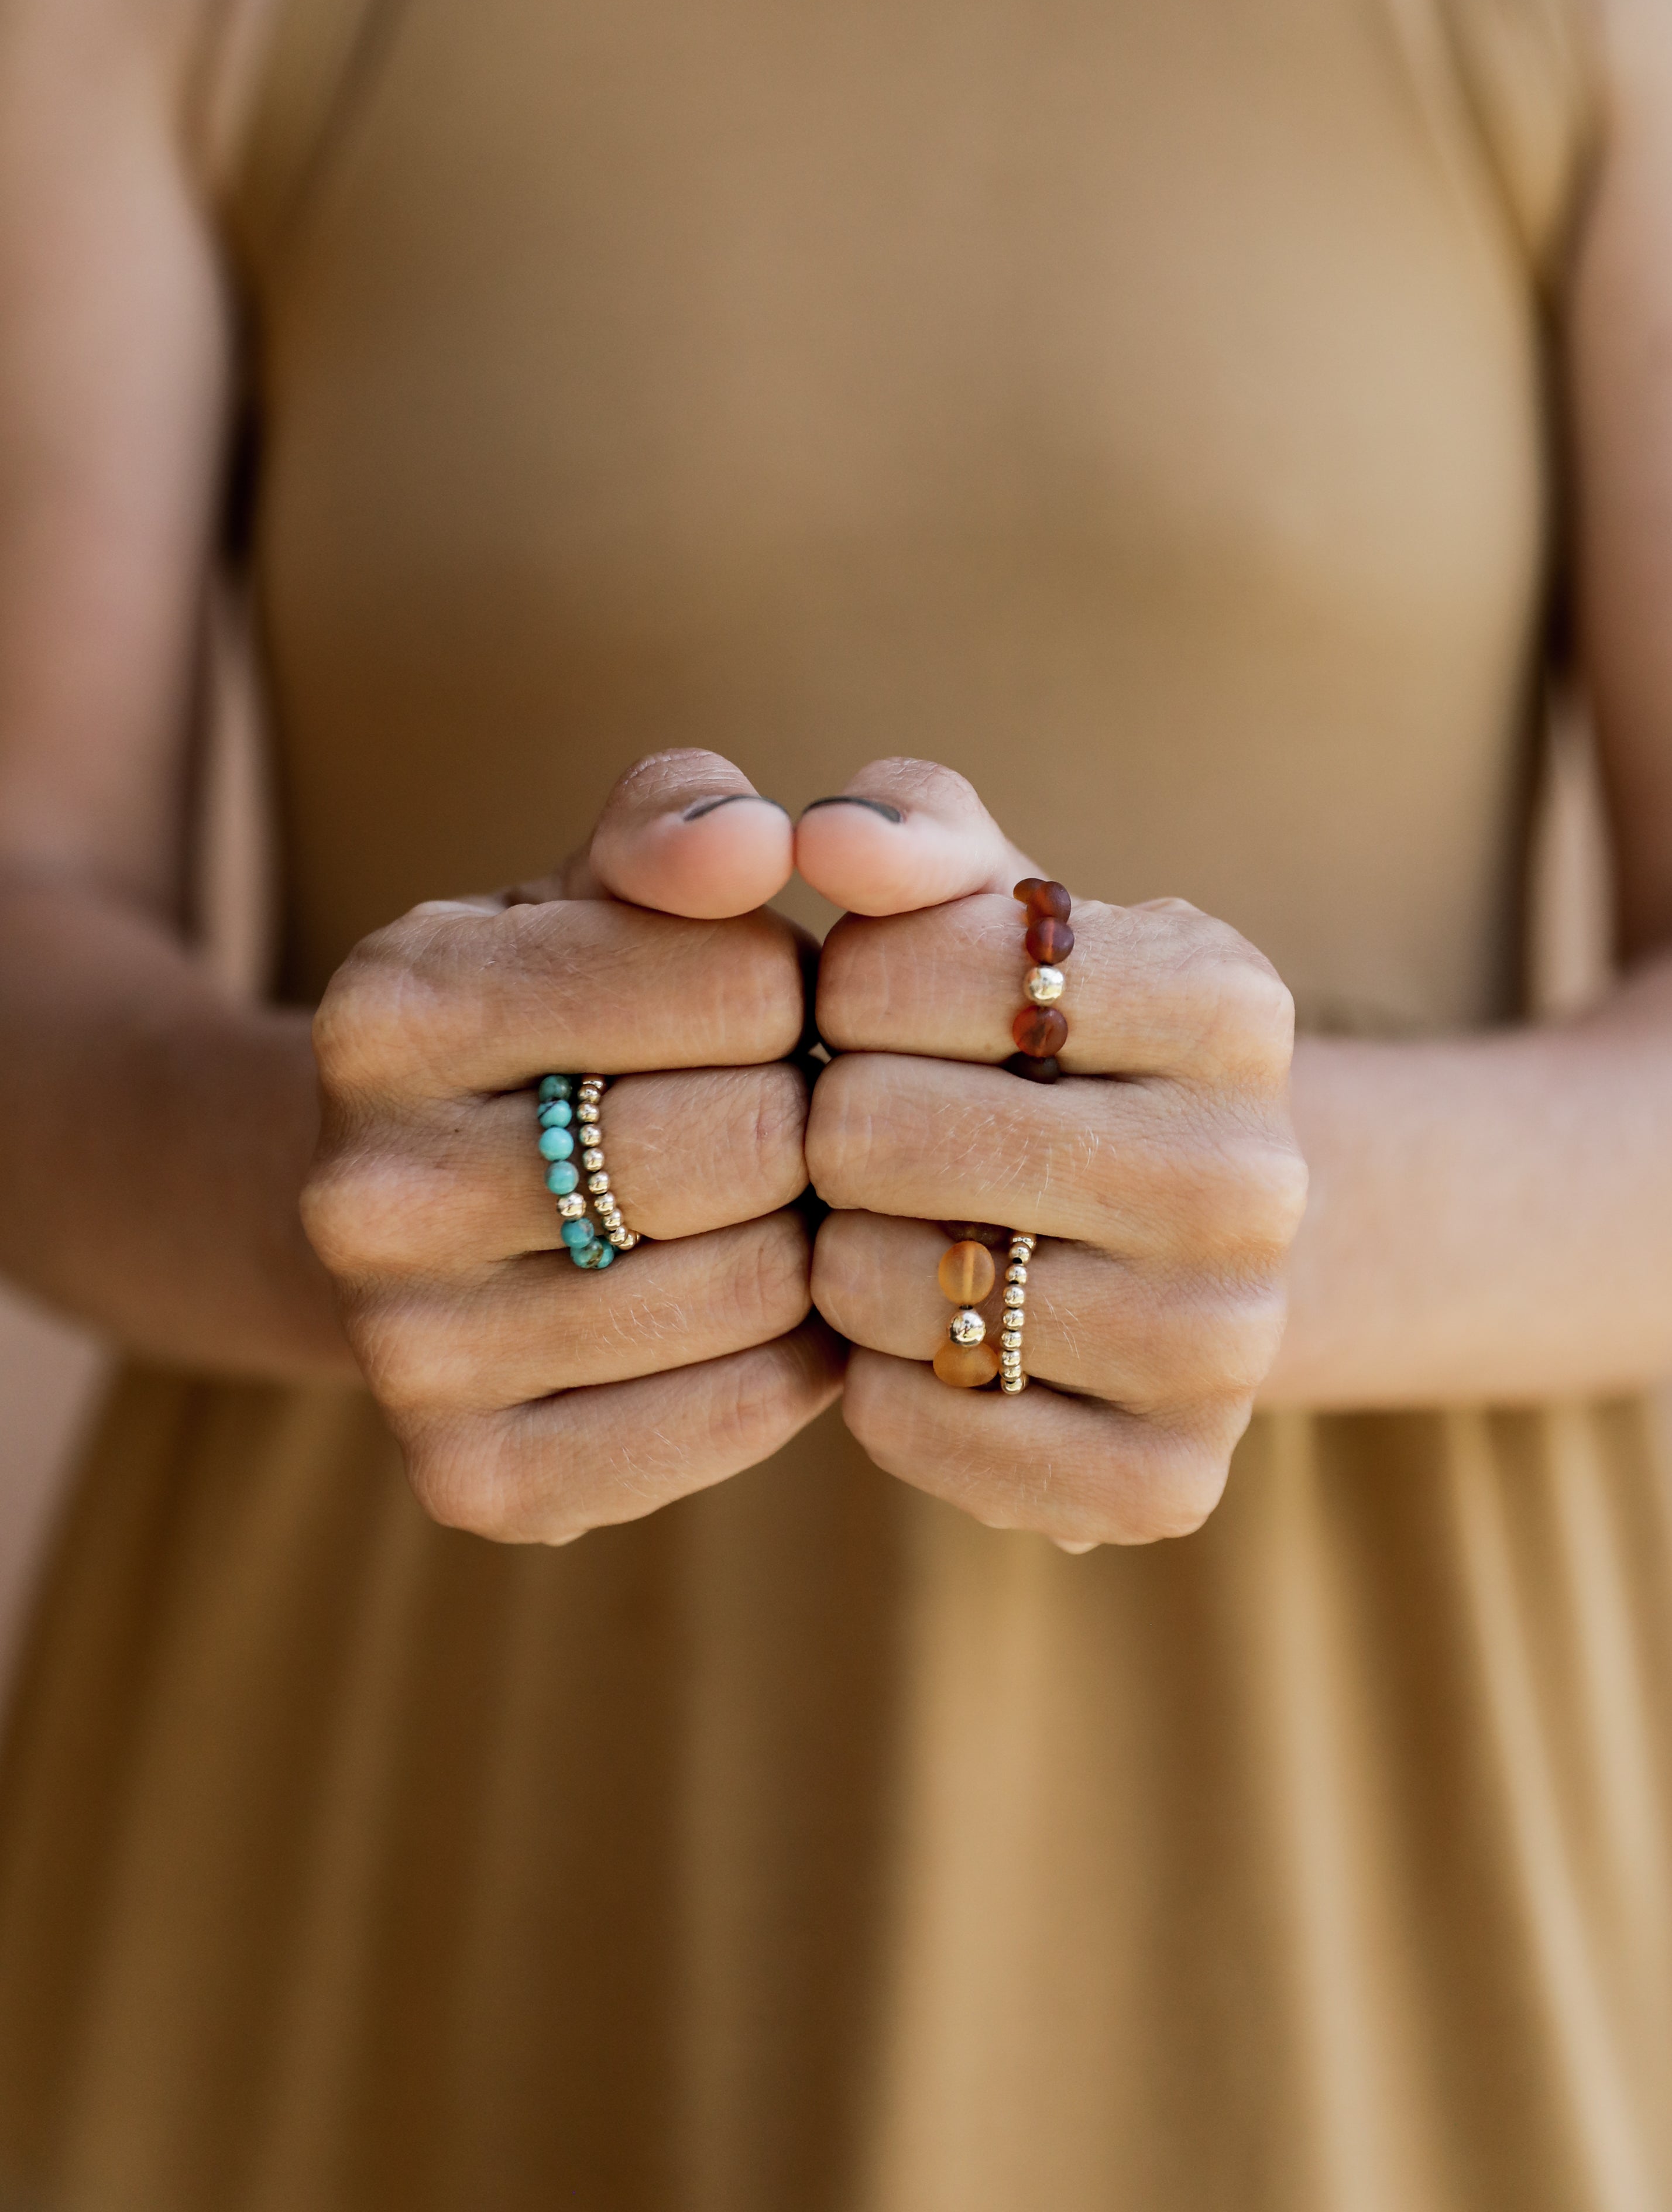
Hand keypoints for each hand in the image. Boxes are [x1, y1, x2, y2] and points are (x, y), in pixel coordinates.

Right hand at [303, 750, 840, 1540]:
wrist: (419, 1208)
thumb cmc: (556, 1019)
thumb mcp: (597, 887)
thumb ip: (678, 820)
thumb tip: (751, 840)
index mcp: (391, 1005)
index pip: (738, 983)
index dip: (789, 991)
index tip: (753, 1008)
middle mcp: (368, 1187)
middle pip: (748, 1143)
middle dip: (805, 1119)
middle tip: (780, 1118)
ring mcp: (407, 1350)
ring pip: (756, 1289)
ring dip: (809, 1243)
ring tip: (767, 1211)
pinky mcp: (474, 1477)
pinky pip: (737, 1416)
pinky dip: (792, 1363)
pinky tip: (760, 1316)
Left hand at [799, 761, 1306, 1547]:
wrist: (1169, 1226)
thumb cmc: (1040, 1038)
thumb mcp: (996, 903)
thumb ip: (908, 830)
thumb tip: (825, 837)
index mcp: (1231, 998)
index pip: (904, 971)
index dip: (841, 993)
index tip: (876, 1015)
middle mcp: (1259, 1175)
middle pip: (882, 1135)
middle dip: (831, 1128)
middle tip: (864, 1137)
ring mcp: (1231, 1343)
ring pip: (897, 1291)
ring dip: (843, 1262)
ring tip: (891, 1234)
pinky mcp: (1172, 1480)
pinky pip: (926, 1433)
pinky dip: (877, 1390)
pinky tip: (917, 1342)